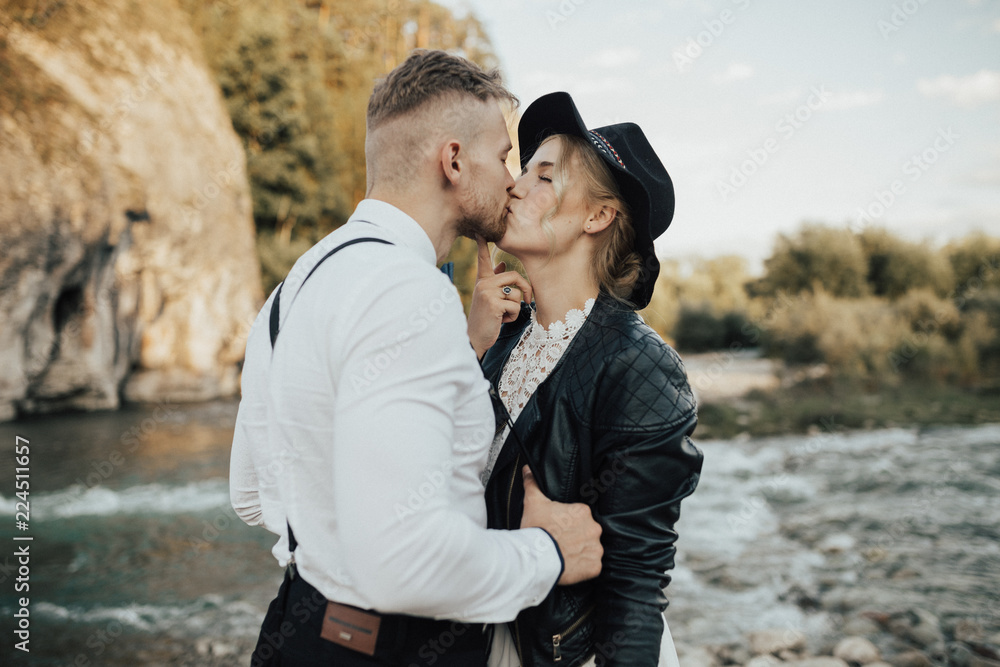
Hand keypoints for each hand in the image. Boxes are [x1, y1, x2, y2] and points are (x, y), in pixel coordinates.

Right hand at [467, 236, 531, 358]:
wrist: (475, 338)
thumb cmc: (485, 319)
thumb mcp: (489, 298)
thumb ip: (496, 281)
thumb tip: (503, 263)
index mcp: (482, 281)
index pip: (484, 260)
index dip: (483, 245)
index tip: (480, 231)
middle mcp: (483, 284)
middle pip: (515, 276)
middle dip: (526, 289)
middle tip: (528, 300)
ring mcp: (488, 293)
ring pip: (517, 294)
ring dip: (515, 309)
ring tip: (502, 316)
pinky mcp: (494, 304)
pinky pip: (516, 306)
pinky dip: (513, 317)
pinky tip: (500, 322)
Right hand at [520, 466, 602, 584]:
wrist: (537, 557)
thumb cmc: (536, 528)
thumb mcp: (533, 502)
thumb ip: (533, 484)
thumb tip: (527, 468)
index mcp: (583, 511)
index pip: (579, 516)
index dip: (567, 523)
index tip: (557, 528)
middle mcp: (594, 528)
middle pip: (587, 532)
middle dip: (576, 537)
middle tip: (560, 543)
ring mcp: (596, 549)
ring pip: (591, 550)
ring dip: (581, 553)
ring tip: (564, 556)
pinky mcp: (595, 567)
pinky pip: (592, 567)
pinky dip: (584, 568)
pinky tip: (570, 567)